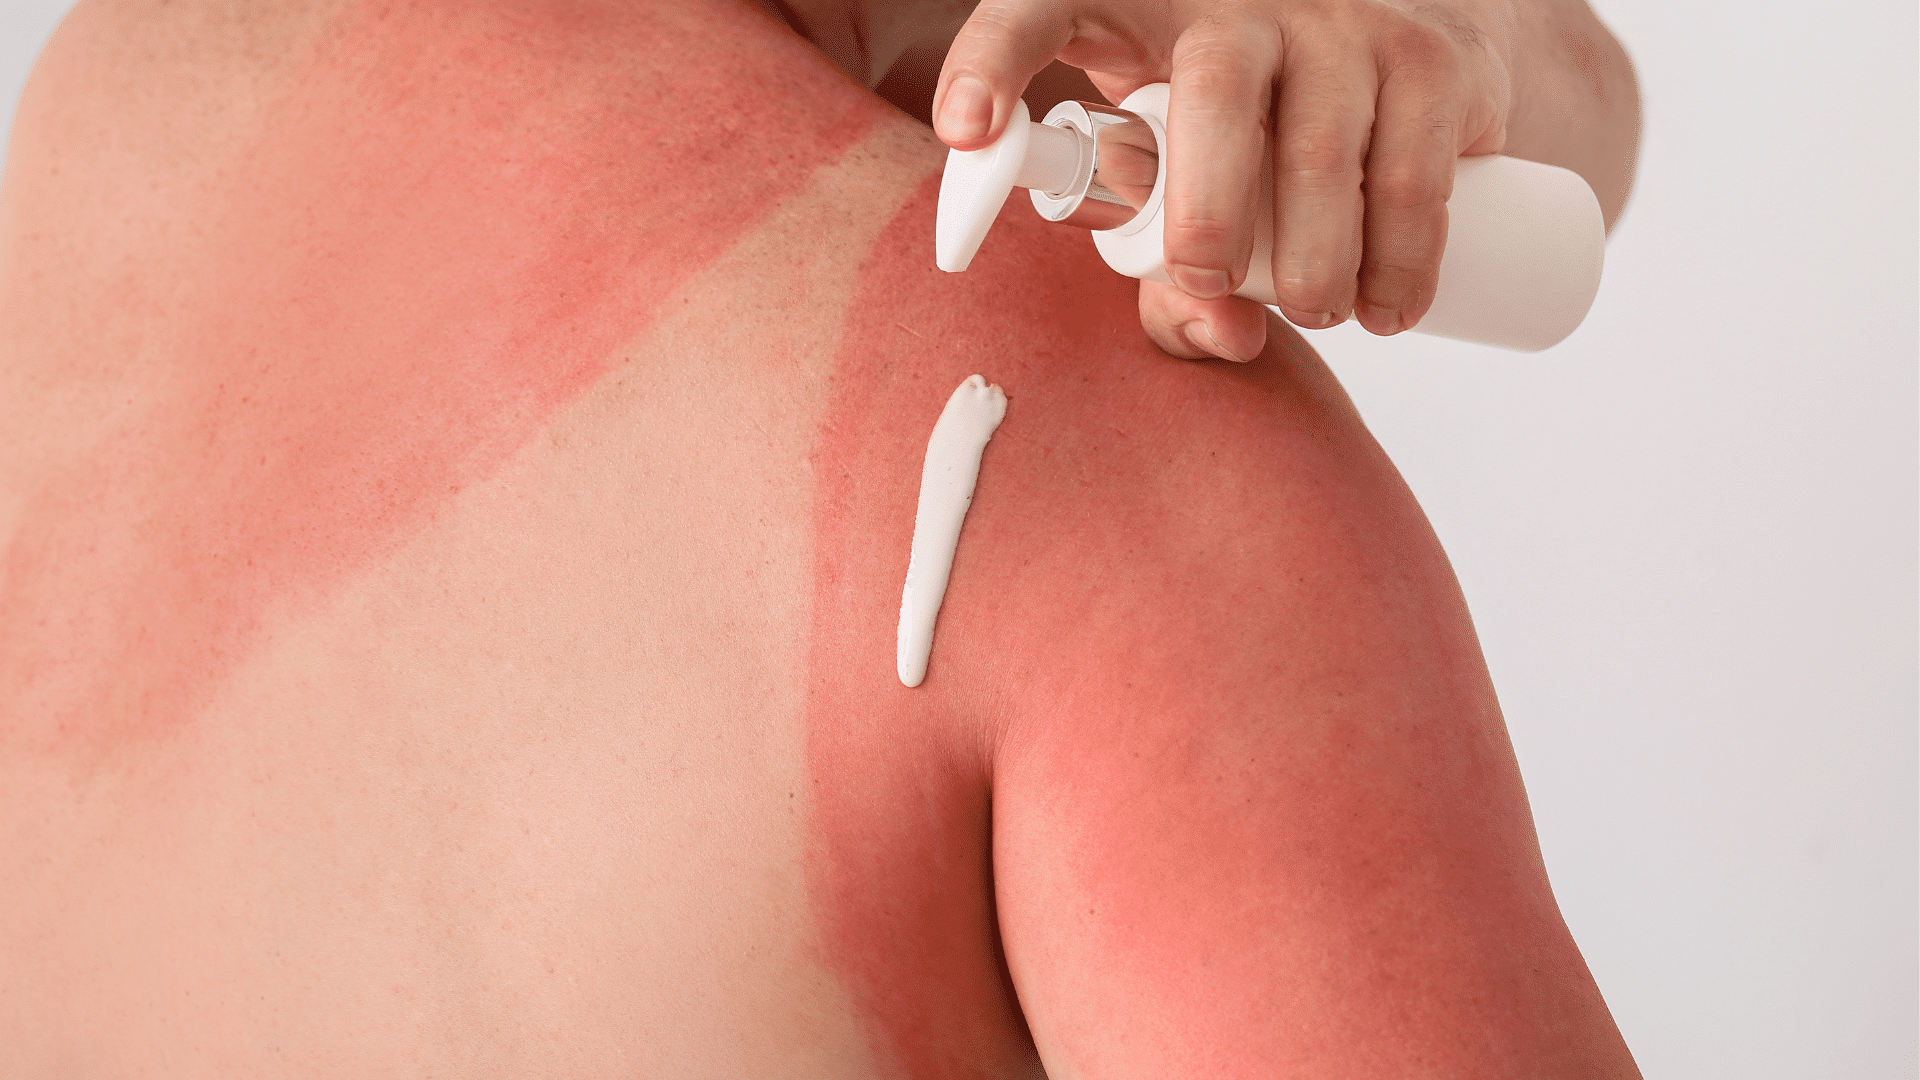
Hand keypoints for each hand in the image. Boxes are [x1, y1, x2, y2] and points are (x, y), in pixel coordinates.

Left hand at [932, 0, 1515, 359]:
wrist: (1396, 37)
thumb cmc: (1246, 127)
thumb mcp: (1178, 177)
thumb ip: (1167, 273)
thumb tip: (1221, 333)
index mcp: (1133, 8)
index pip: (1040, 10)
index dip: (993, 62)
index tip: (963, 130)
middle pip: (1211, 86)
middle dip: (1207, 205)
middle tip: (1209, 277)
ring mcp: (1342, 17)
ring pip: (1323, 137)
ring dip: (1319, 251)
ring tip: (1316, 310)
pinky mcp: (1433, 50)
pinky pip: (1417, 159)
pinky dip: (1404, 251)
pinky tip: (1388, 305)